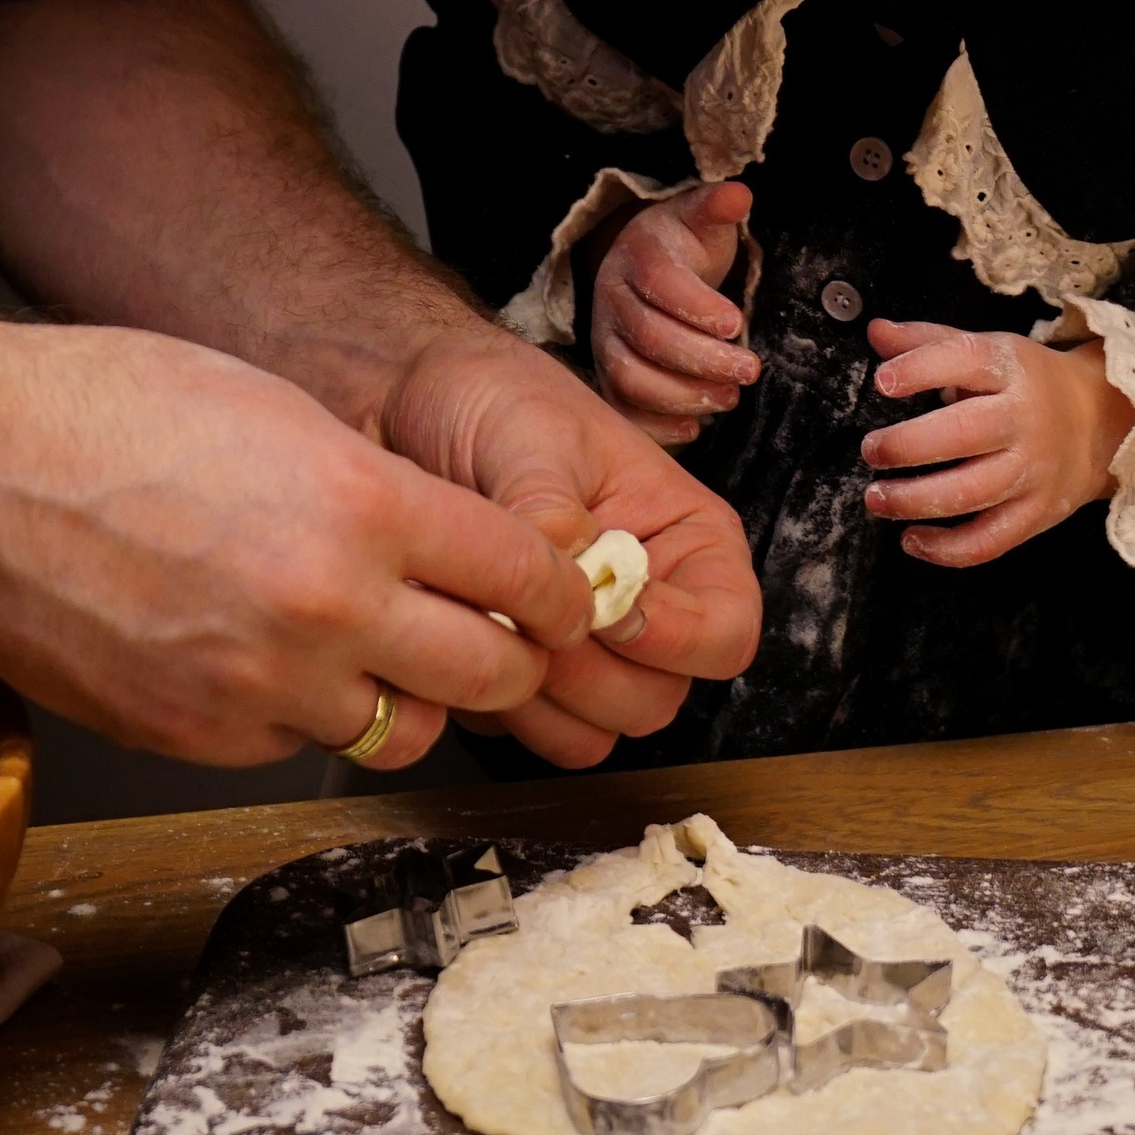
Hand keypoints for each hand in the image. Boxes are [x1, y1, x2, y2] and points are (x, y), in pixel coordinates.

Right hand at [0, 320, 597, 774]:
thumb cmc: (110, 408)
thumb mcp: (281, 411)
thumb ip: (376, 489)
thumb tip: (450, 544)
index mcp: (363, 503)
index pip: (527, 572)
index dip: (559, 589)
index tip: (563, 594)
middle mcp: (327, 605)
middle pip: (493, 675)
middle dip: (511, 660)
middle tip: (498, 641)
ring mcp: (260, 684)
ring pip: (405, 733)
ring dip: (410, 701)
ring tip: (374, 656)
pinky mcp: (198, 736)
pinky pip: (297, 744)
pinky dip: (302, 714)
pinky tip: (263, 659)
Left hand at [381, 319, 760, 768]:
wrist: (408, 406)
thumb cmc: (491, 401)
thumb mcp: (530, 435)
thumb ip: (553, 511)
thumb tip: (567, 585)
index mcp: (688, 540)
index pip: (727, 633)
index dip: (674, 639)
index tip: (603, 608)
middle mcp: (652, 607)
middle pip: (658, 699)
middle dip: (590, 675)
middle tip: (525, 621)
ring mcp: (589, 651)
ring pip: (596, 732)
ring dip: (539, 701)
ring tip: (484, 624)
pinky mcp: (526, 676)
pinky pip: (527, 733)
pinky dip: (491, 703)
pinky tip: (455, 635)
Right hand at [588, 181, 759, 447]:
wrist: (645, 266)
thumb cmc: (682, 246)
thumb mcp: (699, 218)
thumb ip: (718, 206)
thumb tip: (739, 194)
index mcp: (636, 257)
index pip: (659, 283)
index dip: (698, 306)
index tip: (738, 323)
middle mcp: (611, 301)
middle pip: (648, 338)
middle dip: (702, 360)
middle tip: (749, 370)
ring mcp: (605, 343)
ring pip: (629, 378)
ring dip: (683, 396)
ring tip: (729, 398)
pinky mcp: (608, 377)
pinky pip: (621, 410)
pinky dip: (655, 426)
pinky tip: (693, 429)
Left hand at [857, 317, 1133, 568]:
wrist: (1100, 422)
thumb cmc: (1026, 383)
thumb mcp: (987, 349)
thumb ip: (928, 341)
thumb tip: (875, 331)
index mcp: (1011, 369)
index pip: (966, 360)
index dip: (920, 370)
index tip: (883, 382)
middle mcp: (1024, 419)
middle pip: (963, 434)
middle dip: (906, 445)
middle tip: (871, 450)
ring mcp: (1034, 471)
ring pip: (970, 493)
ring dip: (914, 500)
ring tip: (876, 497)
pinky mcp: (1038, 514)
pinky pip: (989, 541)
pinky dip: (946, 549)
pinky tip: (911, 539)